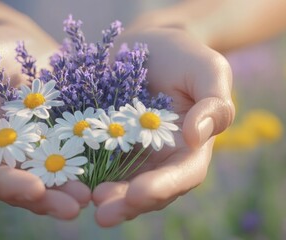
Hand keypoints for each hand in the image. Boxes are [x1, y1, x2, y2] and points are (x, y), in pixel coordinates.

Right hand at [0, 25, 90, 218]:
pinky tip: (108, 169)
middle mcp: (9, 154)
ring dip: (71, 189)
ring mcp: (37, 146)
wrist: (13, 41)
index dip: (9, 185)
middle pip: (24, 186)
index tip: (35, 188)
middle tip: (74, 206)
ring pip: (52, 177)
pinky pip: (74, 151)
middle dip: (48, 199)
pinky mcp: (61, 133)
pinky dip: (89, 162)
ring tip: (92, 196)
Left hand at [92, 28, 234, 226]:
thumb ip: (214, 104)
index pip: (183, 175)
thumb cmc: (183, 56)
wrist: (149, 44)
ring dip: (107, 197)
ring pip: (123, 183)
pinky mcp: (109, 143)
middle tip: (103, 212)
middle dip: (127, 203)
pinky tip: (70, 180)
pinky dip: (88, 174)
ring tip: (86, 201)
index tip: (140, 193)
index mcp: (192, 147)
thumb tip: (198, 138)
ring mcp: (135, 153)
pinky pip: (99, 163)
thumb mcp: (207, 69)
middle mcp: (163, 158)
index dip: (164, 187)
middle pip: (150, 190)